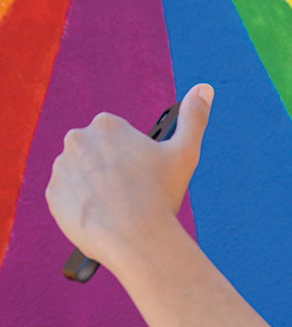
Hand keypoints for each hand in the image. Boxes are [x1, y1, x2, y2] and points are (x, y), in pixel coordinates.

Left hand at [45, 83, 213, 267]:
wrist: (134, 237)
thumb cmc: (161, 194)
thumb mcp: (185, 153)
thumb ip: (194, 118)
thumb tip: (205, 89)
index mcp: (106, 126)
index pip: (120, 139)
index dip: (136, 160)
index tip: (146, 178)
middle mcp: (77, 140)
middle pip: (100, 156)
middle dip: (114, 172)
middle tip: (135, 196)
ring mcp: (62, 169)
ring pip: (83, 177)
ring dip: (97, 189)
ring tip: (120, 211)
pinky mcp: (53, 196)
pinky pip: (69, 199)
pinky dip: (84, 208)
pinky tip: (104, 219)